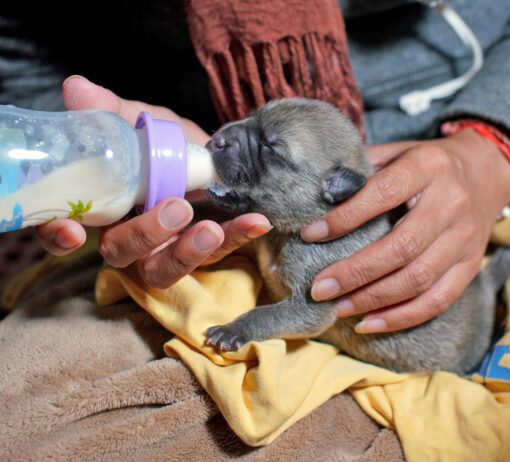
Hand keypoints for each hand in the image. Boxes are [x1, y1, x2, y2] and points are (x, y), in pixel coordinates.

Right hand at [36, 75, 270, 287]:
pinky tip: (256, 220)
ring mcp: (164, 250)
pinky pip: (216, 255)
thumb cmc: (164, 145)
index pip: (63, 230)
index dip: (58, 236)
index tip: (71, 229)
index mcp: (102, 206)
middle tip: (176, 208)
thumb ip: (111, 112)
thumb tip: (77, 88)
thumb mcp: (140, 124)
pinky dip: (236, 237)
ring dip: (187, 253)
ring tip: (211, 229)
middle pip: (119, 253)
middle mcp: (127, 236)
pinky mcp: (201, 254)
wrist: (208, 155)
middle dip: (144, 235)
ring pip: (163, 270)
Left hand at [301, 129, 509, 332]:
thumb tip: (318, 194)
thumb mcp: (396, 152)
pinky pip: (438, 300)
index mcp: (427, 167)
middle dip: (355, 273)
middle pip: (402, 247)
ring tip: (338, 308)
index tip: (311, 236)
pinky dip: (401, 317)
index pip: (382, 194)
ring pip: (418, 279)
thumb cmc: (425, 164)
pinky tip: (369, 323)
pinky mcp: (471, 264)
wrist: (485, 171)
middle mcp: (450, 203)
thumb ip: (362, 170)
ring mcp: (464, 238)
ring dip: (373, 300)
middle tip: (319, 289)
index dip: (344, 218)